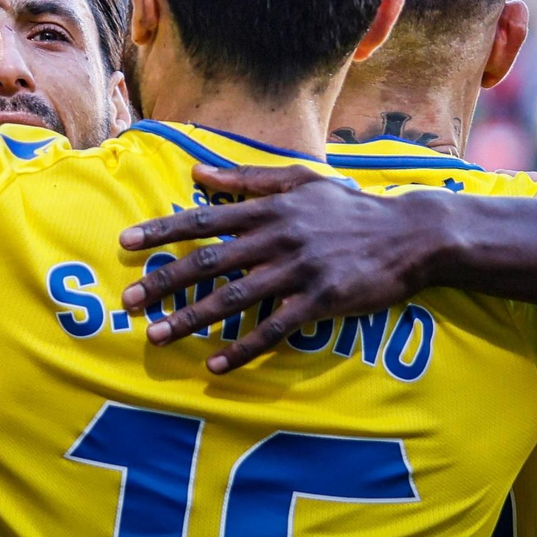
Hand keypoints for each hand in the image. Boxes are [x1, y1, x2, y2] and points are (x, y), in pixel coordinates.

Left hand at [120, 164, 440, 373]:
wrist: (410, 234)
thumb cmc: (351, 206)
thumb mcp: (301, 180)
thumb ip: (248, 177)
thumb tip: (199, 171)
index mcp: (269, 208)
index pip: (204, 218)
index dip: (163, 230)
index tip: (127, 242)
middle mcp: (277, 237)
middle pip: (209, 261)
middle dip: (165, 282)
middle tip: (129, 302)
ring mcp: (299, 270)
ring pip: (234, 298)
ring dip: (192, 319)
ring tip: (158, 337)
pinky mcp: (321, 300)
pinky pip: (274, 328)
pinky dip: (244, 348)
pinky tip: (216, 364)